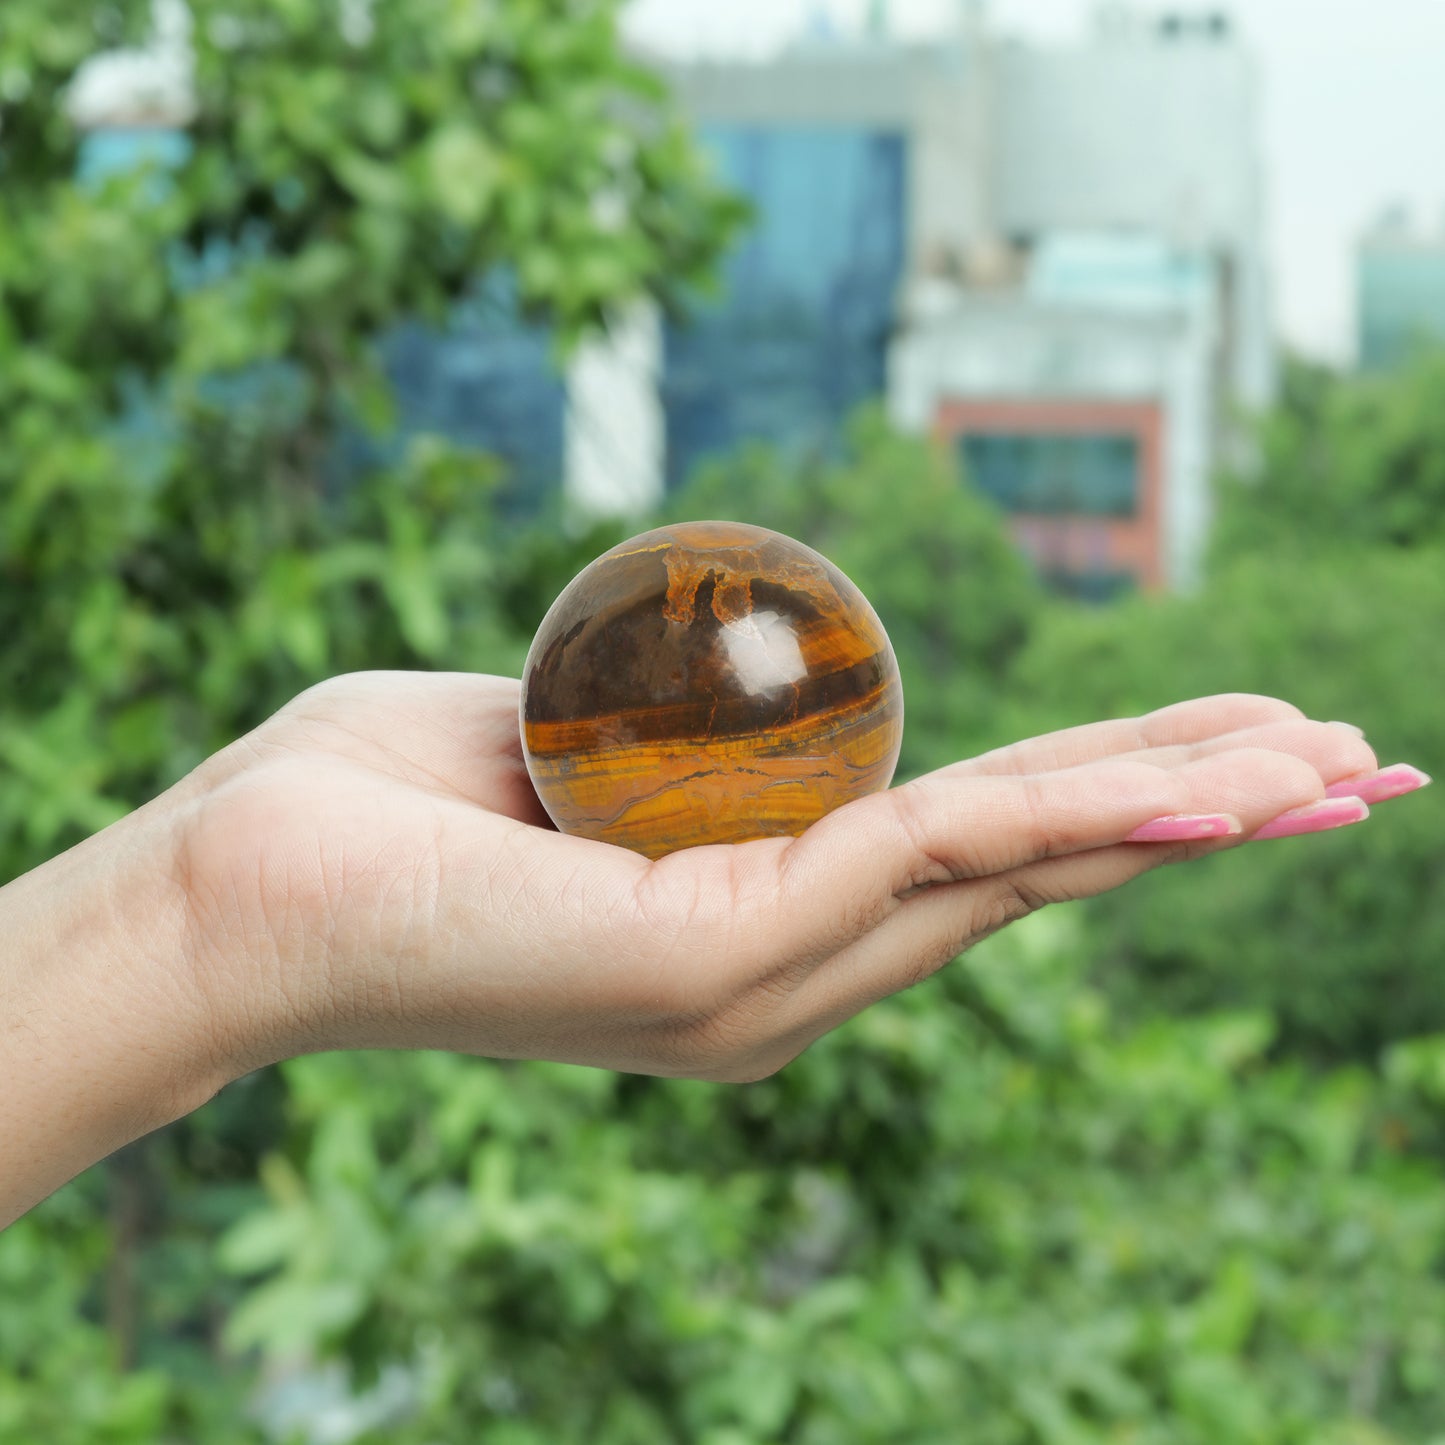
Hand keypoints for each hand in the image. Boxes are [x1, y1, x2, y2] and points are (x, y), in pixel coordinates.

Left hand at [168, 674, 1389, 1085]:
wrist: (239, 886)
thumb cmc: (383, 802)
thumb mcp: (571, 739)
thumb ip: (684, 735)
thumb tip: (759, 690)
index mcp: (763, 920)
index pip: (975, 845)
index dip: (1116, 793)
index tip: (1236, 747)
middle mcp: (787, 971)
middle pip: (1030, 869)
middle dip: (1199, 807)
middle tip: (1358, 763)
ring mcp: (763, 982)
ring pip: (1012, 868)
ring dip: (1179, 807)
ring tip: (1334, 764)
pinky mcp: (718, 967)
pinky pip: (927, 859)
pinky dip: (1074, 816)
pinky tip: (1202, 791)